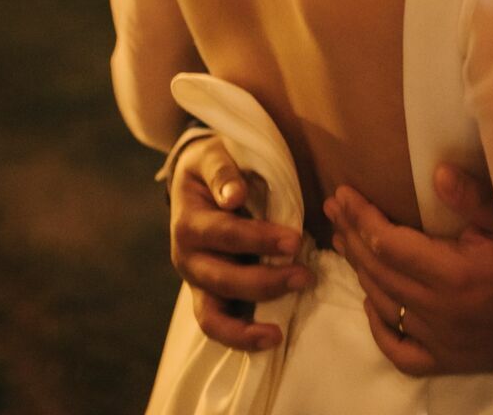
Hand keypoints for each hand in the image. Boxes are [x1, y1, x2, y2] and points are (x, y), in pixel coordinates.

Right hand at [168, 135, 309, 350]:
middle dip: (265, 281)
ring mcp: (196, 282)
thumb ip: (222, 172)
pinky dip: (240, 338)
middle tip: (305, 275)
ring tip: (280, 330)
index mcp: (188, 222)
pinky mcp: (207, 296)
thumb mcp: (213, 155)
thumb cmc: (211, 165)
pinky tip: (271, 338)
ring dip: (248, 325)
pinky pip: (218, 326)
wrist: (195, 180)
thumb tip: (233, 195)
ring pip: (213, 317)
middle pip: (222, 280)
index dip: (259, 239)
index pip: (226, 234)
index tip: (295, 239)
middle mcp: (187, 258)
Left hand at [324, 166, 492, 376]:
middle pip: (379, 271)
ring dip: (358, 270)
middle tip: (333, 208)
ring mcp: (440, 341)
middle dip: (351, 235)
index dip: (362, 217)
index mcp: (453, 274)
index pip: (390, 244)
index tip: (344, 193)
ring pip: (384, 304)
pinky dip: (378, 326)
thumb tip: (436, 172)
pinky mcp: (446, 361)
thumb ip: (474, 198)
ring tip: (342, 240)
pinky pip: (399, 351)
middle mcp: (439, 311)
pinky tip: (369, 302)